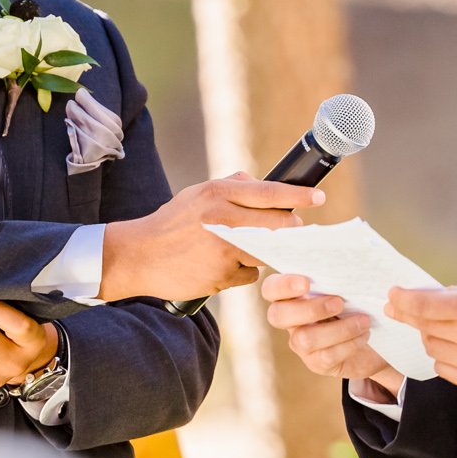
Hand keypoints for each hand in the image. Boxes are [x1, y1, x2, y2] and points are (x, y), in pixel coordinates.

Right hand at [100, 173, 325, 302]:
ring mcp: (223, 250)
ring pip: (266, 251)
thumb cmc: (170, 224)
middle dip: (290, 230)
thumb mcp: (196, 195)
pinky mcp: (221, 276)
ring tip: (242, 248)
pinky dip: (241, 270)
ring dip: (265, 251)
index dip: (298, 196)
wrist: (137, 256)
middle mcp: (223, 219)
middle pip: (277, 225)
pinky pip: (248, 273)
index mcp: (217, 193)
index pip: (268, 193)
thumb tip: (258, 182)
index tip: (318, 198)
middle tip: (293, 231)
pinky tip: (220, 267)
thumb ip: (229, 187)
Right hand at [260, 273, 401, 394]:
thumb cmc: (358, 303)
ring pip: (305, 339)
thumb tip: (344, 248)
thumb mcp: (349, 286)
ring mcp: (301, 343)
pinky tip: (364, 334)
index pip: (271, 289)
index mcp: (292, 295)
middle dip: (310, 309)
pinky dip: (349, 344)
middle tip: (339, 302)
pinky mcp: (316, 363)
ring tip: (363, 320)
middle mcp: (290, 319)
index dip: (283, 285)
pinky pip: (326, 356)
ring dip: (339, 328)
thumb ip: (338, 273)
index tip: (306, 282)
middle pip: (278, 316)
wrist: (376, 338)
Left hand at [385, 283, 456, 393]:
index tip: (392, 296)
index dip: (402, 300)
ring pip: (430, 347)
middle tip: (416, 309)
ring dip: (433, 336)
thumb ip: (455, 294)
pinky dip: (444, 356)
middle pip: (423, 327)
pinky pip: (442, 368)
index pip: (422, 306)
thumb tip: (421, 297)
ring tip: (455, 329)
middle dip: (417, 316)